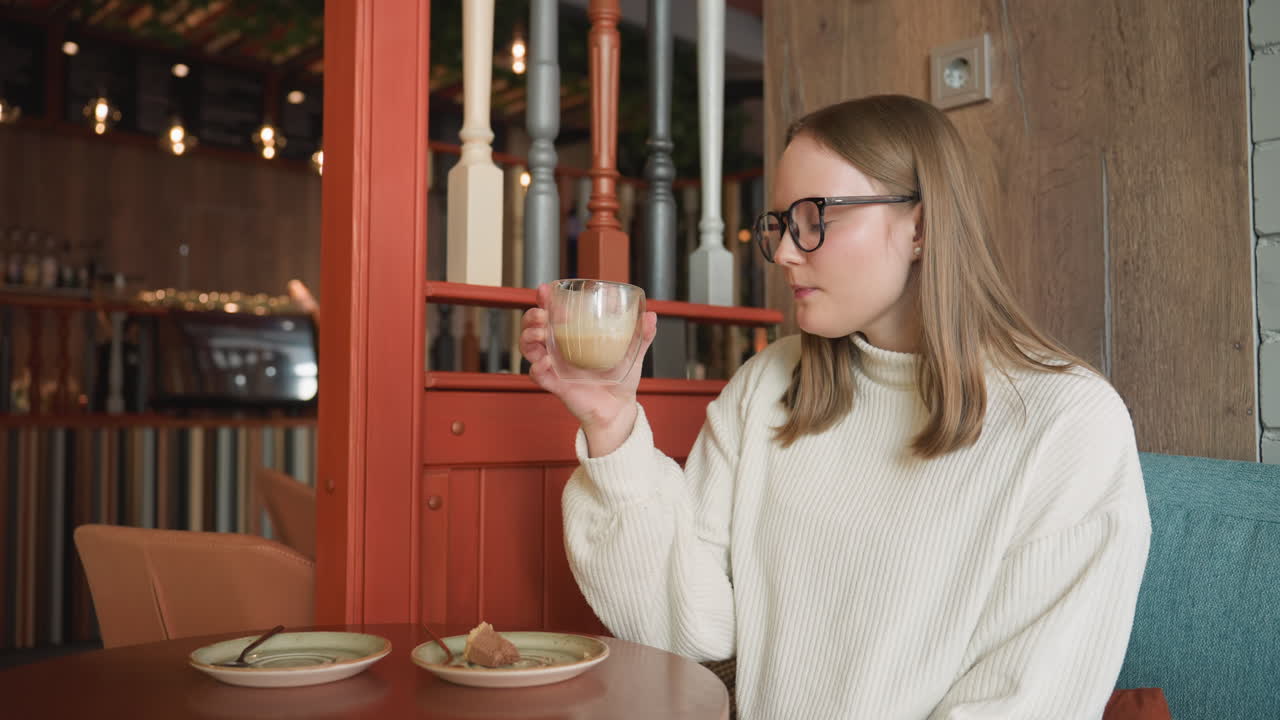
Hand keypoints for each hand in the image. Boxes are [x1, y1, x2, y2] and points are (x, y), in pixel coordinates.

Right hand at [519, 283, 657, 454]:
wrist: (619, 409)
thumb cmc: (621, 379)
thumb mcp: (633, 354)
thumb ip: (641, 335)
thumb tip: (651, 315)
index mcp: (572, 337)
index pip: (552, 313)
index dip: (544, 300)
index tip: (545, 290)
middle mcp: (559, 350)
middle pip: (533, 328)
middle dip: (531, 317)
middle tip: (543, 315)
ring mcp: (555, 367)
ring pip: (528, 349)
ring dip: (529, 337)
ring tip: (541, 332)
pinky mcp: (556, 385)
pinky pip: (538, 376)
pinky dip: (536, 368)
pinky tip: (545, 362)